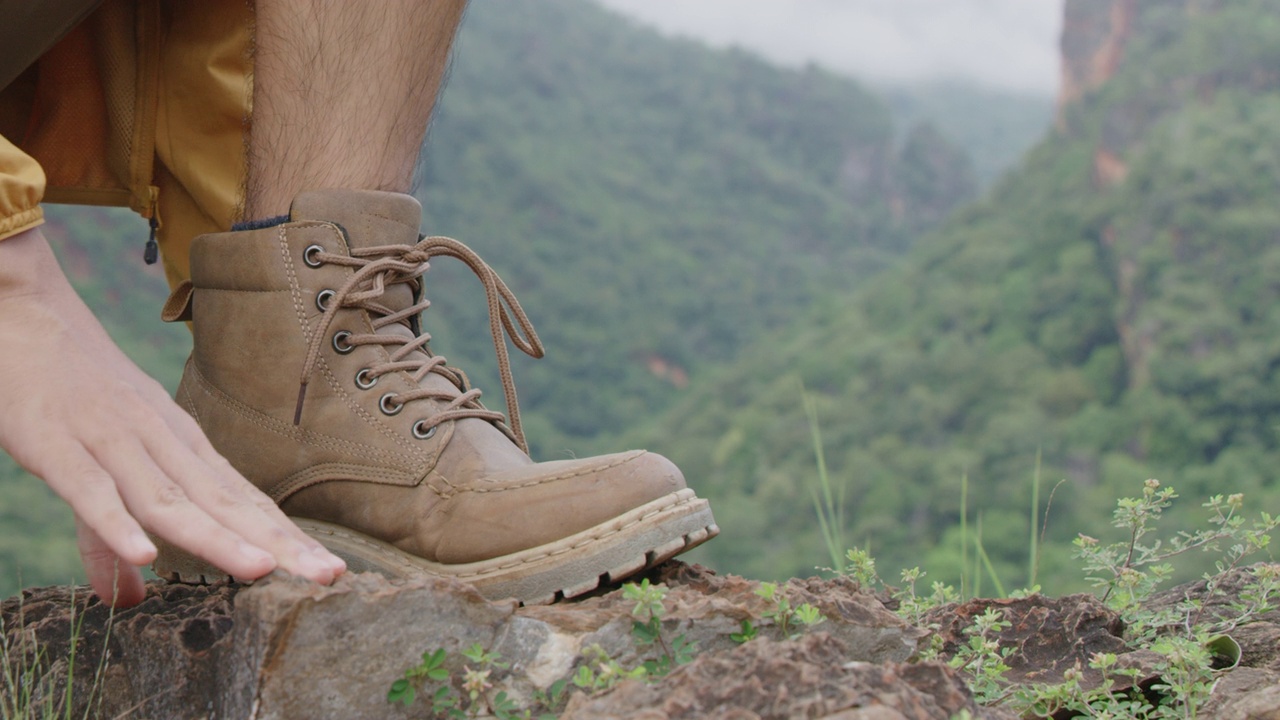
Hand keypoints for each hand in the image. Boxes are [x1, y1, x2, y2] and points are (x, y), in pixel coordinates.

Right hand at [0, 228, 344, 605]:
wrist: (22, 311)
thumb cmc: (71, 389)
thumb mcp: (103, 464)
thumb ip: (111, 540)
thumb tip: (130, 601)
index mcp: (179, 444)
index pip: (242, 499)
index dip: (284, 535)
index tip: (330, 569)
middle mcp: (158, 441)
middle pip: (223, 502)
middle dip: (277, 542)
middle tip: (328, 575)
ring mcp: (110, 441)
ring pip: (169, 498)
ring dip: (216, 536)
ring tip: (260, 569)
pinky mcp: (56, 444)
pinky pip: (91, 489)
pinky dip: (116, 522)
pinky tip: (145, 554)